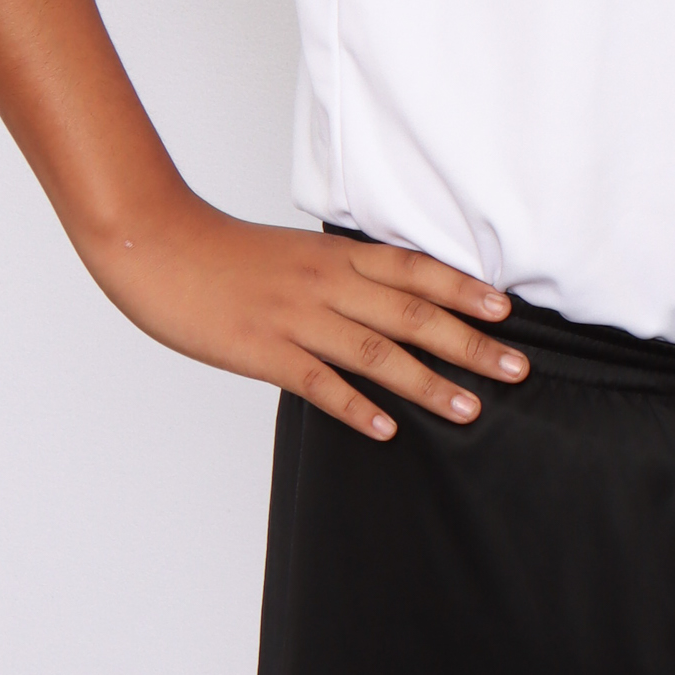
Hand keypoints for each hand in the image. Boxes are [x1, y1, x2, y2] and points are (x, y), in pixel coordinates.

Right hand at [90, 194, 529, 442]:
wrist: (157, 245)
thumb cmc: (226, 254)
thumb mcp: (296, 253)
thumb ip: (341, 274)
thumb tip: (388, 298)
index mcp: (335, 254)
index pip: (415, 270)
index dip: (464, 290)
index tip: (507, 313)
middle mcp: (326, 282)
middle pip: (413, 313)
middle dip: (470, 343)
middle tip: (517, 368)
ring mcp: (296, 317)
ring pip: (377, 351)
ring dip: (428, 382)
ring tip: (470, 408)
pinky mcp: (263, 350)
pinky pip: (319, 381)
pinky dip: (356, 405)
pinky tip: (388, 428)